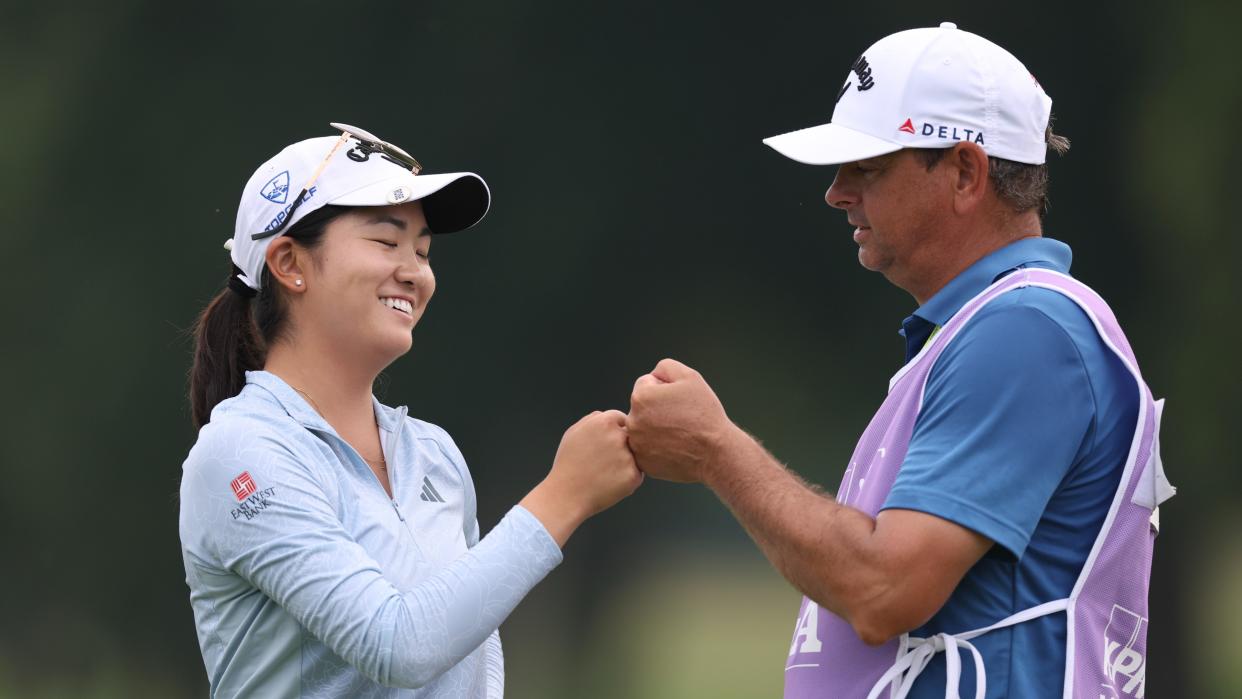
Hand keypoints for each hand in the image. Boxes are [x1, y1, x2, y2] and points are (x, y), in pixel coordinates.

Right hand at [520, 410, 643, 546]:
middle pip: (631, 436)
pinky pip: (637, 473)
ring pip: (636, 455)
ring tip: (605, 472)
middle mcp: (619, 436)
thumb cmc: (568, 464)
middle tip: (606, 460)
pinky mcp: (633, 475)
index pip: (623, 419)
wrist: (566, 495)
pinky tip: (610, 482)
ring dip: (626, 461)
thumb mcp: (574, 432)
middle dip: (623, 446)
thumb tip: (613, 417)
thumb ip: (594, 419)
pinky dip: (627, 478)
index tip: (607, 444)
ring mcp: (628, 456)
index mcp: (605, 422)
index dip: (615, 431)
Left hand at [626, 358, 735, 483]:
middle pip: (642, 407)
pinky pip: (647, 448)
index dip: (665, 389)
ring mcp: (636, 444)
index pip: (646, 384)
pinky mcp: (643, 462)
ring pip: (643, 428)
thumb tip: (653, 376)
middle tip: (680, 418)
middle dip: (657, 409)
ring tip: (679, 433)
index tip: (679, 401)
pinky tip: (675, 447)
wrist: (715, 452)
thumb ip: (665, 367)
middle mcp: (632, 421)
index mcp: (640, 397)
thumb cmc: (704, 414)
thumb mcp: (689, 376)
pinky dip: (657, 447)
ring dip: (656, 428)